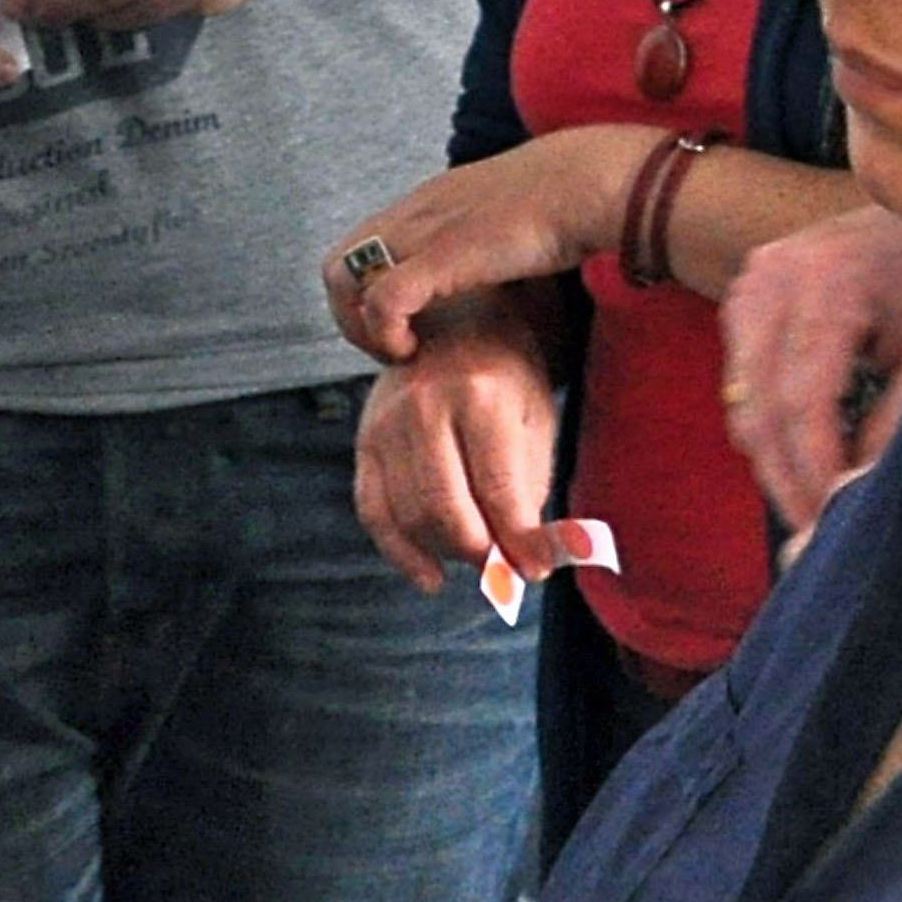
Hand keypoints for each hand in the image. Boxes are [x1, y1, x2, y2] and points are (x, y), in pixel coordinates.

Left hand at [329, 132, 644, 361]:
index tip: (402, 325)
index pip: (362, 246)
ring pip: (343, 280)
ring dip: (360, 329)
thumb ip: (491, 238)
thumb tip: (506, 269)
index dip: (366, 294)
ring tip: (401, 351)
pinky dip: (384, 333)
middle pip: (337, 266)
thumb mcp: (512, 217)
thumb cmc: (569, 201)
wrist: (588, 183)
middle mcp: (414, 213)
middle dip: (350, 317)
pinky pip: (382, 301)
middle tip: (391, 346)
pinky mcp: (440, 257)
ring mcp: (422, 233)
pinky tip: (414, 348)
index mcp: (429, 202)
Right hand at [353, 303, 563, 594]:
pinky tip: (431, 576)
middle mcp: (424, 406)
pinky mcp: (363, 440)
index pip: (498, 490)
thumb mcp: (535, 421)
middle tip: (507, 569)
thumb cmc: (508, 378)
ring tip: (481, 558)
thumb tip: (531, 561)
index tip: (538, 571)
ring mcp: (385, 423)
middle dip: (481, 552)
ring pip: (410, 516)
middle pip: (446, 509)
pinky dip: (401, 552)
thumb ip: (530, 490)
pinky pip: (373, 511)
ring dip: (447, 551)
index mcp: (480, 395)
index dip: (519, 541)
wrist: (456, 325)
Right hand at [720, 202, 901, 529]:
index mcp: (824, 284)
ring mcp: (748, 284)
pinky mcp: (742, 296)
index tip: (829, 517)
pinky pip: (742, 379)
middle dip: (784, 475)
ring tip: (808, 499)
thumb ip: (897, 418)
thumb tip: (856, 490)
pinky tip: (800, 452)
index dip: (813, 466)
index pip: (802, 399)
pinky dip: (766, 422)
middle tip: (811, 526)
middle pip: (759, 405)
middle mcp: (770, 279)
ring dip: (771, 456)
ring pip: (742, 399)